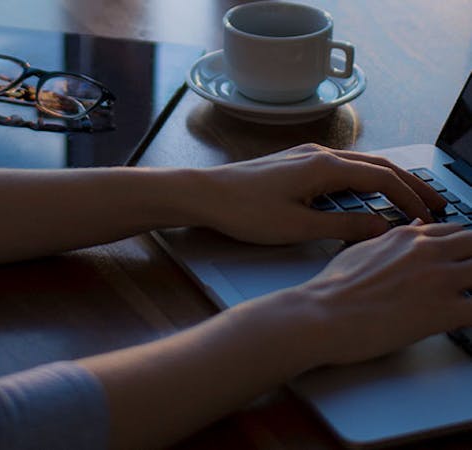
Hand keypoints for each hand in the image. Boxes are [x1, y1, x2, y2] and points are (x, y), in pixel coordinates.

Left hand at [193, 144, 445, 243]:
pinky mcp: (294, 163)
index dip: (409, 198)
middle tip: (435, 201)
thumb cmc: (244, 210)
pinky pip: (340, 167)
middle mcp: (319, 154)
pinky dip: (363, 179)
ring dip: (387, 180)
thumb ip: (342, 226)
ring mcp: (306, 156)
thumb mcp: (297, 226)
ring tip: (407, 197)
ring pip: (359, 164)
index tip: (428, 217)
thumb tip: (380, 227)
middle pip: (377, 165)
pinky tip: (364, 193)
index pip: (382, 179)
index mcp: (324, 167)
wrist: (205, 193)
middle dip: (409, 183)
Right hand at [297, 220, 471, 365]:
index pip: (458, 232)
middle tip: (464, 281)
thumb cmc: (331, 289)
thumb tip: (412, 227)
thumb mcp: (360, 251)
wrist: (320, 314)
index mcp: (409, 238)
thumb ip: (392, 240)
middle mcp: (428, 252)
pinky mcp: (443, 312)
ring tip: (459, 302)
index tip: (461, 262)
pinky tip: (464, 320)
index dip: (464, 249)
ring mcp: (439, 280)